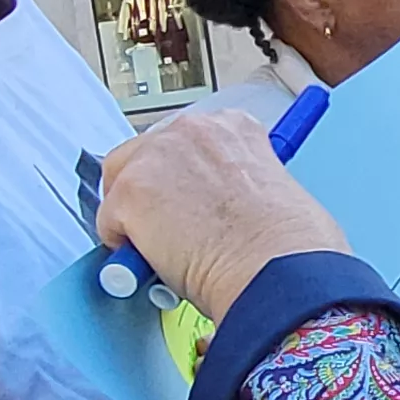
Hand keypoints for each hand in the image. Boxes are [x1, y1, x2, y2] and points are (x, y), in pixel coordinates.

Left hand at [92, 107, 347, 318]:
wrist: (279, 271)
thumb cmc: (291, 249)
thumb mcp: (275, 193)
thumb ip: (240, 189)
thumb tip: (224, 214)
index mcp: (234, 127)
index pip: (187, 143)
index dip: (184, 179)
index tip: (190, 203)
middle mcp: (192, 130)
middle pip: (144, 154)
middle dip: (152, 193)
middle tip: (170, 230)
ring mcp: (156, 158)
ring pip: (120, 184)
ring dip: (135, 217)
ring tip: (162, 250)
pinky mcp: (130, 194)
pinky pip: (108, 224)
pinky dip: (124, 248)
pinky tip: (153, 265)